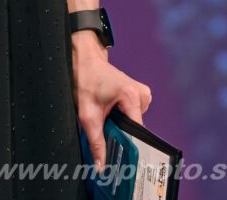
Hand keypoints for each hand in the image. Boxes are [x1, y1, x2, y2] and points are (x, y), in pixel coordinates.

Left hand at [71, 32, 151, 172]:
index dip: (129, 146)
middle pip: (137, 128)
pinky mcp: (138, 93)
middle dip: (123, 134)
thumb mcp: (87, 114)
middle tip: (107, 133)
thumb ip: (95, 142)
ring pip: (135, 122)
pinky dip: (123, 116)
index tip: (121, 157)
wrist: (84, 60)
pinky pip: (134, 114)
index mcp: (131, 97)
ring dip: (121, 124)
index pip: (138, 132)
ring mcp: (141, 93)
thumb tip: (101, 166)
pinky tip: (111, 109)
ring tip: (106, 115)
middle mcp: (141, 94)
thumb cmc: (85, 79)